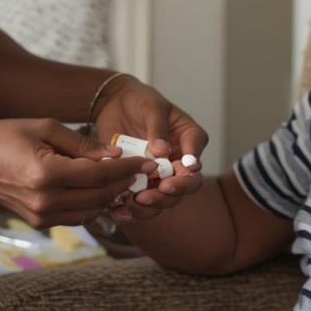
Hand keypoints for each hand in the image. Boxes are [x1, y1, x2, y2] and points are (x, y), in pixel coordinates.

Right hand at [0, 118, 153, 228]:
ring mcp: (41, 216)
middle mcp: (45, 200)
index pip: (100, 175)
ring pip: (91, 211)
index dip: (127, 168)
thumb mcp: (46, 128)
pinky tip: (102, 189)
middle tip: (141, 170)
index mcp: (47, 174)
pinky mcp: (38, 222)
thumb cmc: (3, 137)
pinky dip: (93, 204)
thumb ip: (82, 144)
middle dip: (124, 183)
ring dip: (111, 196)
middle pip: (100, 197)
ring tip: (126, 179)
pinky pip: (76, 216)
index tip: (146, 161)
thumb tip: (114, 154)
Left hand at [92, 77, 207, 219]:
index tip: (179, 172)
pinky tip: (121, 210)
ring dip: (154, 204)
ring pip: (166, 198)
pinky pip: (142, 202)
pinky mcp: (141, 182)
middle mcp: (178, 161)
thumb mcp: (151, 107)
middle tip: (159, 190)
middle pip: (186, 185)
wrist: (114, 105)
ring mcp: (160, 174)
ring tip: (136, 201)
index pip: (195, 158)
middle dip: (174, 191)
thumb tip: (162, 150)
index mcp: (188, 139)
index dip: (190, 170)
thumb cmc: (140, 100)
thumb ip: (158, 127)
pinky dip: (133, 209)